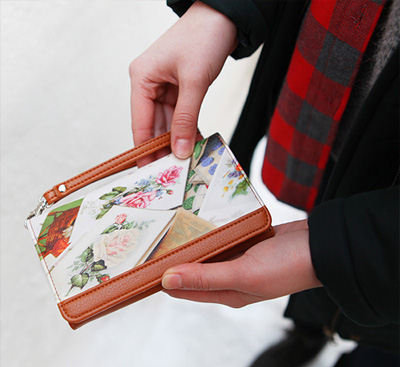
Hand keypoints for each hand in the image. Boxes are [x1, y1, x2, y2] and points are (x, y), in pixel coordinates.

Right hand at [129, 1, 236, 165]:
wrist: (223, 16)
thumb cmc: (204, 37)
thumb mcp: (194, 81)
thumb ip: (186, 118)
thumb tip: (180, 151)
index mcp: (141, 79)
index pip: (139, 123)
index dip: (144, 150)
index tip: (149, 173)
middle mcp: (148, 85)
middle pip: (153, 127)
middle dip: (163, 150)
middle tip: (171, 175)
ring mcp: (164, 88)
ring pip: (168, 124)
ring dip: (177, 143)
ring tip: (185, 165)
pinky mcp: (179, 90)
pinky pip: (180, 117)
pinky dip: (187, 131)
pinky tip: (194, 146)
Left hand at [161, 220, 321, 307]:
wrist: (320, 247)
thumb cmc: (286, 267)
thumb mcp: (244, 275)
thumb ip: (205, 277)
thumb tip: (167, 281)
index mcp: (225, 292)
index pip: (182, 289)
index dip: (161, 279)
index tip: (141, 265)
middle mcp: (227, 277)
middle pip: (191, 268)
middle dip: (173, 256)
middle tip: (152, 236)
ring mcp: (237, 258)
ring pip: (205, 250)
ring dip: (191, 240)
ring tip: (169, 223)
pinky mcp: (245, 242)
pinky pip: (221, 236)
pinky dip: (209, 229)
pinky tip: (198, 215)